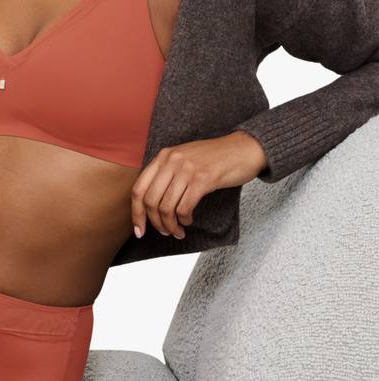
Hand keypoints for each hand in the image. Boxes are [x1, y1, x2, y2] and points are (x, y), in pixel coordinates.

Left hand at [131, 131, 267, 238]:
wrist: (244, 148)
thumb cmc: (214, 158)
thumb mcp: (184, 159)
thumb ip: (166, 174)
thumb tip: (150, 205)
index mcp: (163, 156)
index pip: (138, 189)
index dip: (136, 213)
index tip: (139, 230)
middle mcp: (171, 161)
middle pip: (150, 201)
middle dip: (155, 223)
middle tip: (165, 232)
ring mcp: (187, 169)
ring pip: (166, 207)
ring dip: (170, 225)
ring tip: (178, 231)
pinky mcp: (203, 179)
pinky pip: (184, 208)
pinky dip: (184, 220)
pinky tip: (188, 221)